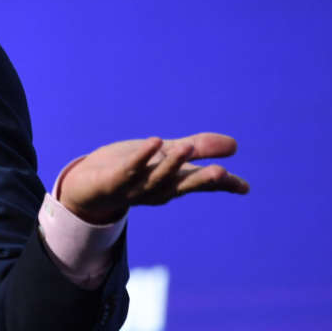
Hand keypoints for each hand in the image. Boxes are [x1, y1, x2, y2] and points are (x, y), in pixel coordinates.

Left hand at [58, 132, 248, 224]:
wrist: (86, 186)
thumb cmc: (131, 170)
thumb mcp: (166, 155)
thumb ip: (198, 148)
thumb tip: (235, 146)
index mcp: (173, 184)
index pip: (200, 184)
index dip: (222, 186)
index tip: (244, 186)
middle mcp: (157, 189)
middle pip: (182, 186)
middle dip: (201, 180)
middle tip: (222, 173)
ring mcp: (135, 187)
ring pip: (157, 178)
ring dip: (172, 164)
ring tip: (187, 147)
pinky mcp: (113, 180)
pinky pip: (129, 169)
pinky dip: (142, 157)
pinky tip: (155, 141)